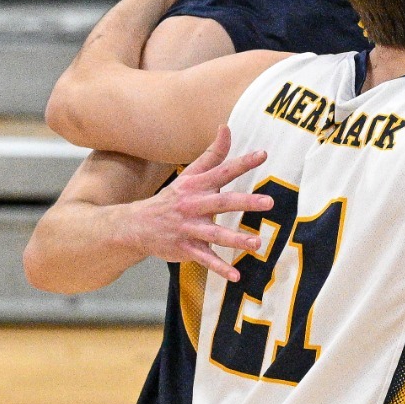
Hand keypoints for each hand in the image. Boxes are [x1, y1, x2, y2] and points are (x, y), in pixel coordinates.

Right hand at [117, 125, 272, 280]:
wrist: (136, 225)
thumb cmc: (172, 198)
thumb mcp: (189, 175)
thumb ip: (212, 154)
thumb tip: (226, 128)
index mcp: (196, 186)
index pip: (222, 171)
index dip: (242, 163)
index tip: (263, 154)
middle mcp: (193, 206)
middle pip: (222, 203)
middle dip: (245, 202)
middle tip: (268, 202)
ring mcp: (189, 229)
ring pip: (215, 235)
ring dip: (236, 240)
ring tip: (257, 244)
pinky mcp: (185, 249)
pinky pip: (205, 259)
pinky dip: (219, 268)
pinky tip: (236, 276)